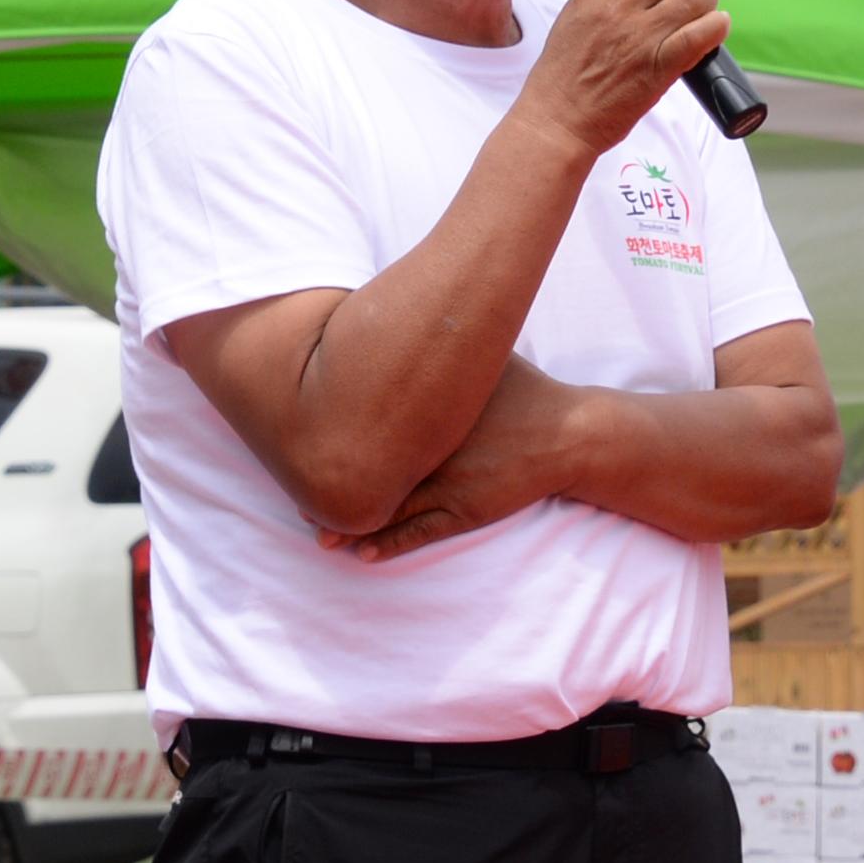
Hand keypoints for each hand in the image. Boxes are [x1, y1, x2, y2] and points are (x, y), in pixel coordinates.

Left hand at [319, 360, 588, 562]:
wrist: (568, 434)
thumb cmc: (523, 391)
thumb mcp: (480, 359)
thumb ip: (442, 343)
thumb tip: (406, 309)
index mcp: (430, 410)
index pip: (369, 423)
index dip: (333, 436)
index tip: (301, 442)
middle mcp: (433, 448)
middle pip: (369, 470)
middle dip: (332, 485)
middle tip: (295, 494)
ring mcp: (449, 483)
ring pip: (389, 508)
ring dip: (351, 523)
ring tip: (317, 532)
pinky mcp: (466, 510)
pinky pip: (421, 532)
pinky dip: (389, 544)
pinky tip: (362, 553)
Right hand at [515, 0, 727, 158]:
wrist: (557, 122)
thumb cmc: (561, 77)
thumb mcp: (572, 19)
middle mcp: (618, 8)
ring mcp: (640, 38)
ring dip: (705, 1)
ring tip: (699, 13)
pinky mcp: (660, 68)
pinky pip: (702, 34)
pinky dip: (716, 27)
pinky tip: (713, 29)